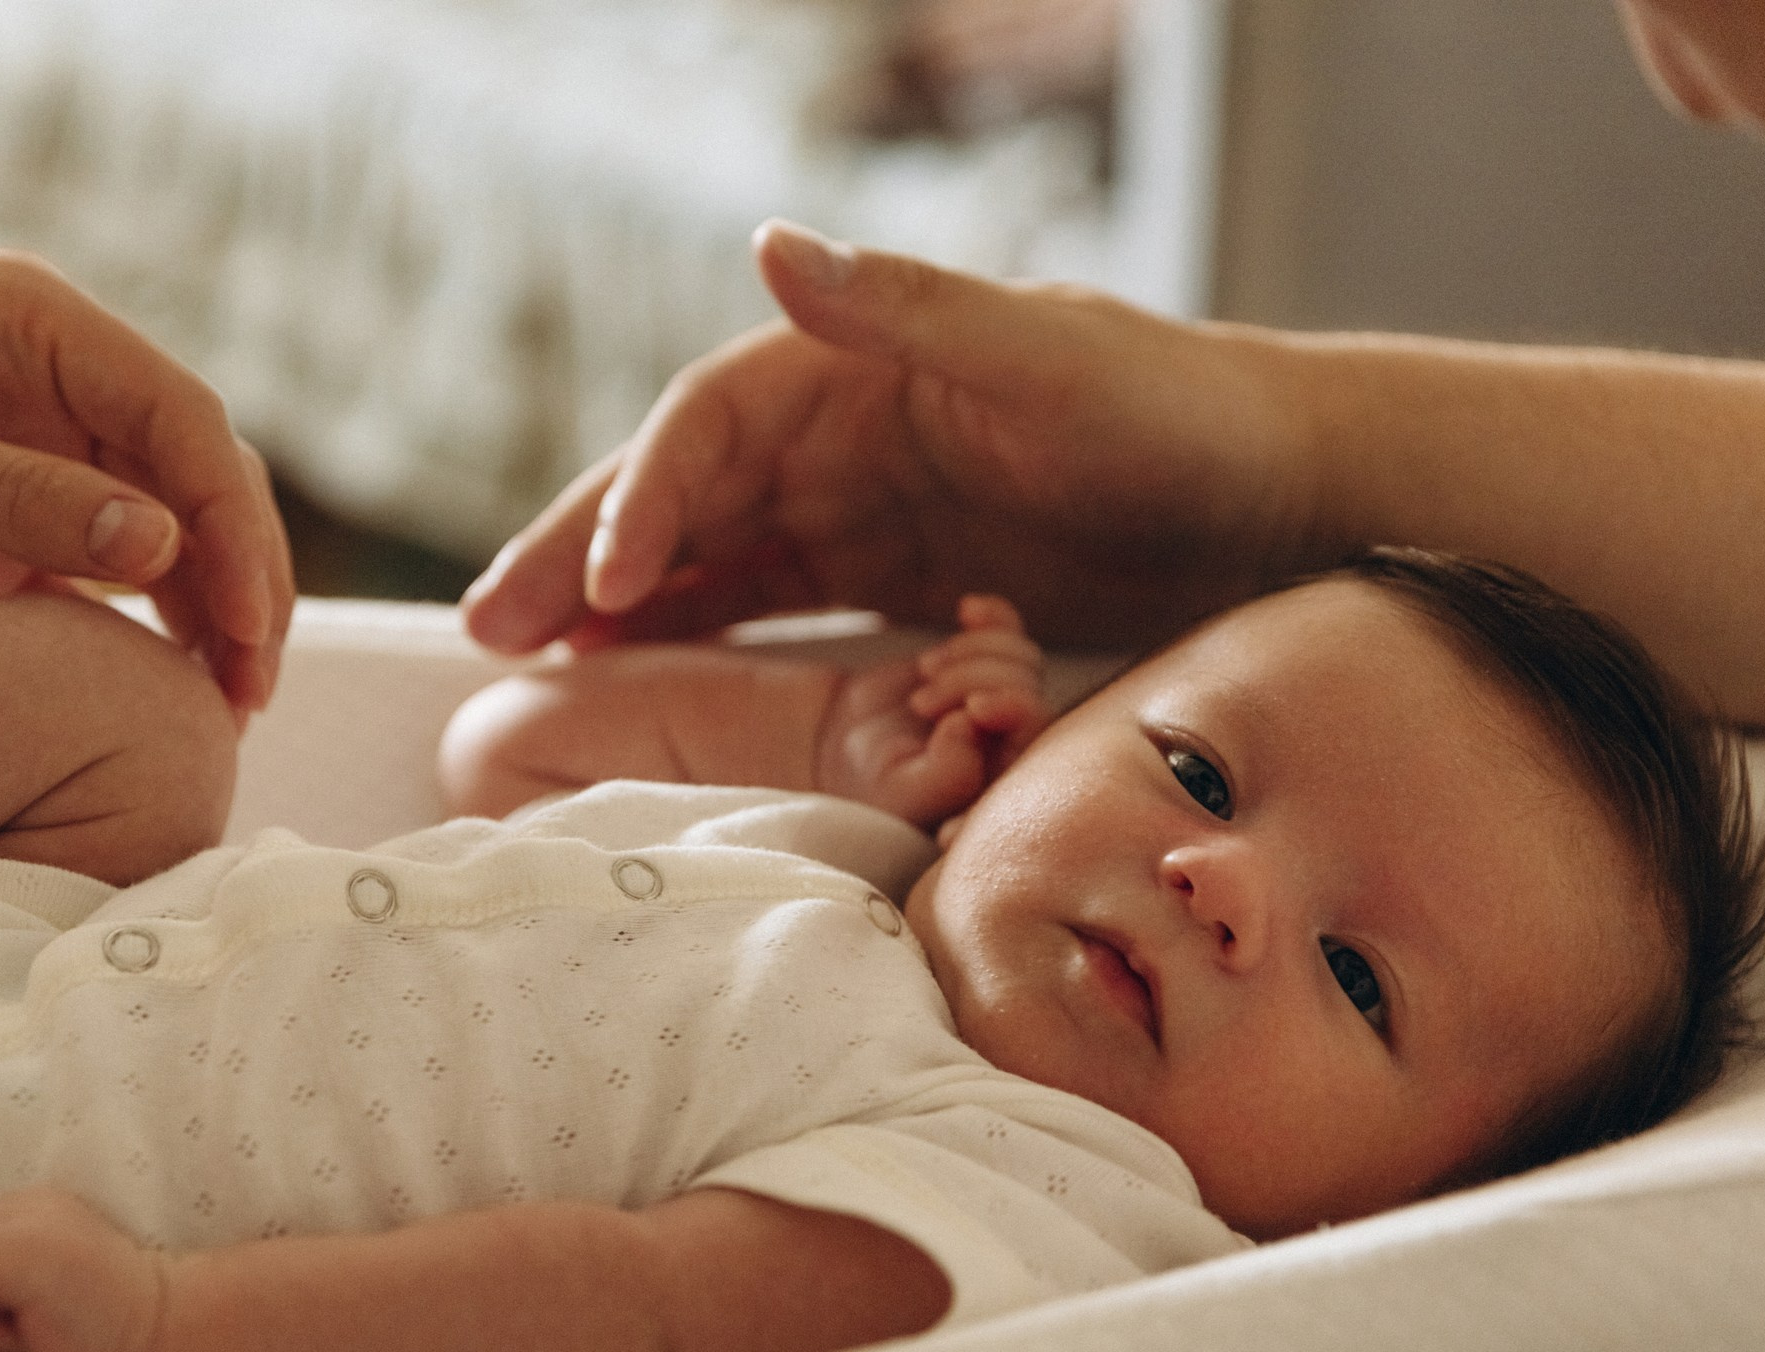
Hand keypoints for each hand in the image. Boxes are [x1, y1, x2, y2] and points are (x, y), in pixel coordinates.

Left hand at [0, 251, 293, 711]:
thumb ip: (10, 497)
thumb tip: (161, 546)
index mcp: (25, 318)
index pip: (176, 414)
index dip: (229, 519)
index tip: (246, 622)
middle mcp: (48, 374)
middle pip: (194, 472)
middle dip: (239, 574)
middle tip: (253, 686)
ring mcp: (34, 448)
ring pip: (167, 528)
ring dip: (208, 607)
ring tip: (230, 704)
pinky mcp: (5, 520)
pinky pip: (109, 570)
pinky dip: (149, 626)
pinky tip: (171, 688)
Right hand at [464, 221, 1307, 660]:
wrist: (1276, 496)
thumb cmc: (1175, 412)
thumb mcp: (1047, 357)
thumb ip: (909, 311)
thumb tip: (767, 248)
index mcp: (852, 361)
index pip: (708, 428)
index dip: (640, 500)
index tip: (599, 589)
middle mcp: (834, 430)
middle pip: (673, 494)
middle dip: (576, 559)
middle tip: (489, 634)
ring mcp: (852, 507)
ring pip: (700, 559)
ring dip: (612, 612)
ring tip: (525, 672)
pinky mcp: (885, 581)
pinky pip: (762, 612)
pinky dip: (693, 646)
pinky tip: (634, 689)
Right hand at [815, 595, 1050, 826]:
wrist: (841, 744)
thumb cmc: (873, 781)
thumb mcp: (900, 791)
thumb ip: (946, 776)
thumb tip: (973, 725)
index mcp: (1000, 779)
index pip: (1035, 736)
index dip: (1014, 709)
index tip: (974, 707)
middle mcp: (1009, 742)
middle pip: (1026, 689)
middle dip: (970, 682)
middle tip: (920, 703)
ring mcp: (1001, 701)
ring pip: (1021, 657)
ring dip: (969, 653)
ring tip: (925, 671)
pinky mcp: (983, 666)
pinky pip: (1010, 630)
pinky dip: (992, 614)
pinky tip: (968, 610)